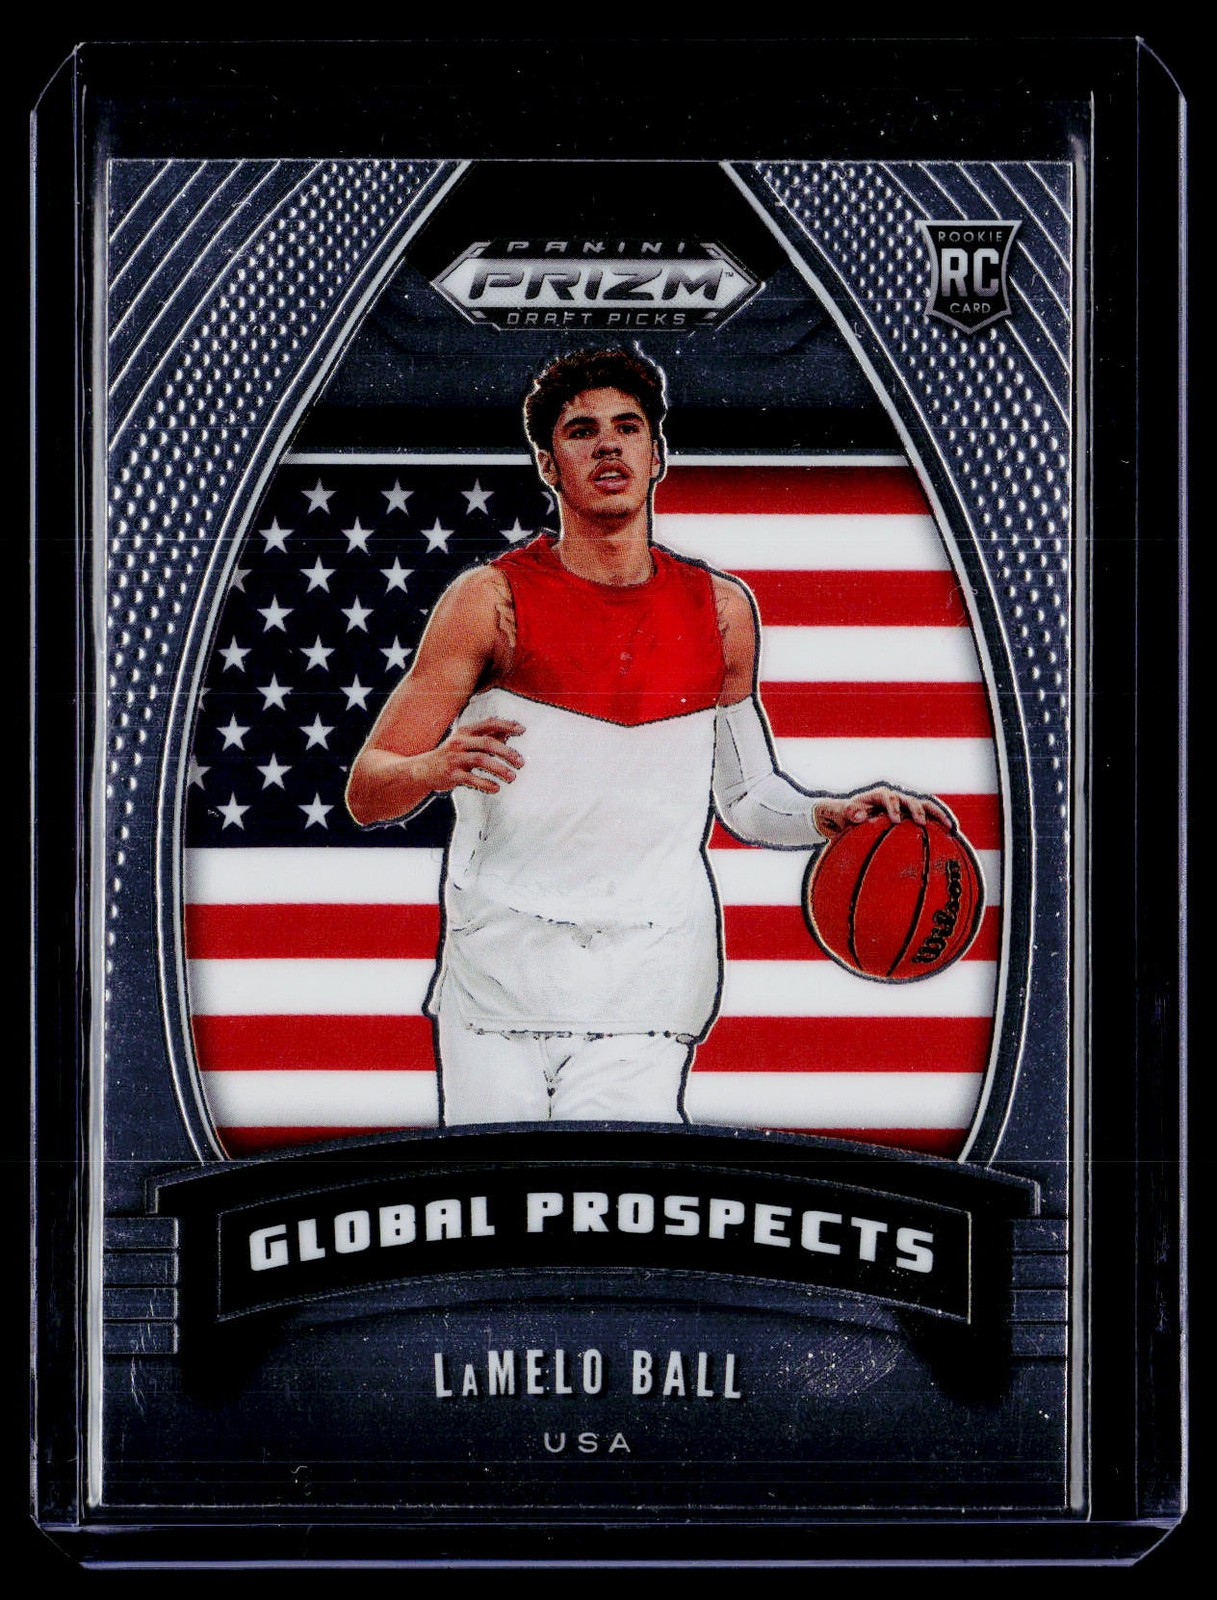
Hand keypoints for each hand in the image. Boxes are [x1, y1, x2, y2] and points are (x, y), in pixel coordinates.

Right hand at [420, 717, 525, 795]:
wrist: (423, 770)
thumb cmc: (450, 755)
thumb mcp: (466, 742)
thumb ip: (487, 736)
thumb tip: (509, 730)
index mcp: (465, 732)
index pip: (489, 723)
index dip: (506, 725)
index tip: (522, 730)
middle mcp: (460, 742)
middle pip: (488, 743)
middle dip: (507, 752)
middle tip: (521, 763)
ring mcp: (455, 758)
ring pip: (481, 760)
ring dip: (499, 769)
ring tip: (512, 777)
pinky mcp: (451, 774)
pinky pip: (471, 778)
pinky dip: (485, 783)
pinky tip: (496, 788)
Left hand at [813, 787, 954, 835]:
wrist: (853, 813)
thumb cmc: (848, 814)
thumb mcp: (844, 812)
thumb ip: (850, 812)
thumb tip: (860, 815)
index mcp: (880, 795)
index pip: (888, 798)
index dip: (892, 807)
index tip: (895, 820)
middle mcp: (896, 797)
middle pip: (911, 799)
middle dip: (918, 809)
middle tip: (922, 822)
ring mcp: (906, 804)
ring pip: (926, 805)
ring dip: (938, 814)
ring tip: (951, 826)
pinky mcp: (913, 813)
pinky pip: (929, 814)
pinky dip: (940, 821)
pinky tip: (952, 832)